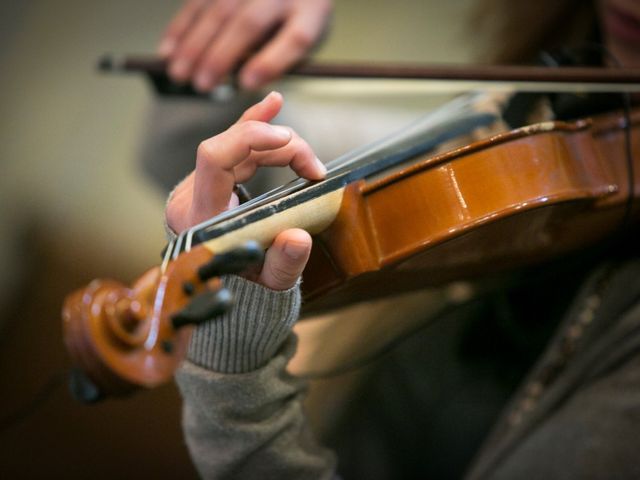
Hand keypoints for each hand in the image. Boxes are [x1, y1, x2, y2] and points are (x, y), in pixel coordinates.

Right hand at [158, 0, 332, 91]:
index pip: (296, 38)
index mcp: (311, 12)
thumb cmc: (296, 14)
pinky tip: (168, 50)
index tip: (246, 84)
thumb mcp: (303, 36)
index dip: (270, 62)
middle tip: (201, 85)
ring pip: (220, 11)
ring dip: (194, 45)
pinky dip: (181, 27)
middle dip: (221, 56)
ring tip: (179, 73)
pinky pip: (199, 1)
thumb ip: (281, 57)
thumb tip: (244, 80)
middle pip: (250, 23)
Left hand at [166, 91, 325, 288]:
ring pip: (241, 145)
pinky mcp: (216, 182)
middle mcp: (195, 195)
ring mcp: (203, 186)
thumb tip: (299, 238)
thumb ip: (283, 265)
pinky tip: (273, 105)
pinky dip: (257, 127)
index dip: (249, 139)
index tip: (288, 142)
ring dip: (280, 145)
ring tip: (309, 159)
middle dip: (282, 148)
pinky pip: (235, 147)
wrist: (219, 290)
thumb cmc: (243, 286)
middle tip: (316, 171)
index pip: (214, 159)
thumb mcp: (268, 284)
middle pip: (235, 146)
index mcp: (201, 217)